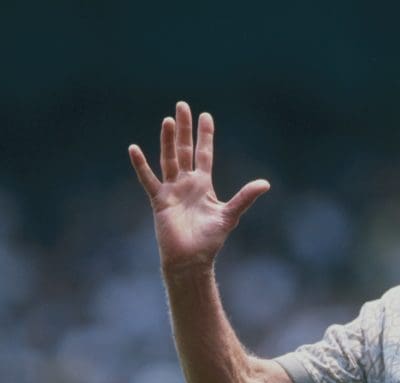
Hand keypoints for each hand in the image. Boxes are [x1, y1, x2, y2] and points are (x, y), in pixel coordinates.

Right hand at [128, 101, 269, 272]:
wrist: (192, 260)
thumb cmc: (210, 240)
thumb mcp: (230, 215)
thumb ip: (245, 197)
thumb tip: (265, 184)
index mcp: (203, 185)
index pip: (204, 154)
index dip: (205, 136)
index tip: (205, 116)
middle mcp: (186, 184)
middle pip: (184, 150)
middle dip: (184, 129)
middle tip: (182, 105)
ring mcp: (172, 191)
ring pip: (168, 159)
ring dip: (166, 140)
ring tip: (167, 120)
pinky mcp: (160, 201)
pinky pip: (148, 180)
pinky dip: (141, 165)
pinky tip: (134, 149)